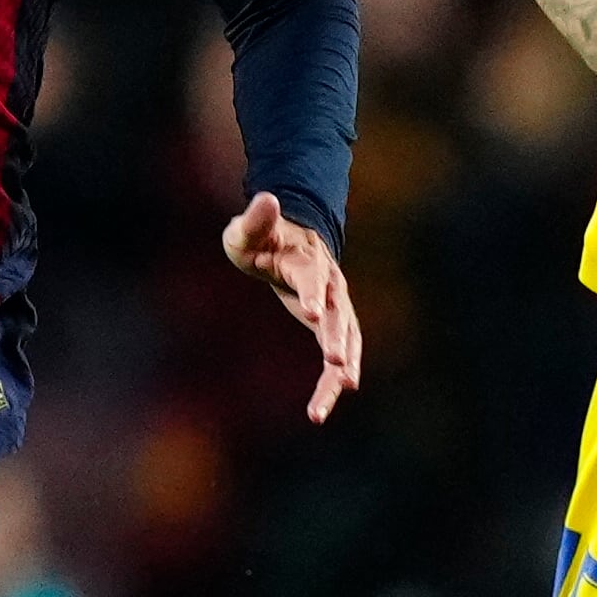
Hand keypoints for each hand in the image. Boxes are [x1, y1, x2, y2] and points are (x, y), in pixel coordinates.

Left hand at [221, 191, 363, 421]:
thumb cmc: (263, 239)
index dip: (312, 294)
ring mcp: (336, 306)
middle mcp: (330, 284)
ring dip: (345, 364)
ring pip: (347, 338)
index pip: (311, 278)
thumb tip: (267, 197)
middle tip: (337, 364)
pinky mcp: (334, 324)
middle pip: (338, 315)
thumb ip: (255, 219)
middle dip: (338, 339)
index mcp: (307, 261)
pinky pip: (342, 352)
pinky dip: (339, 373)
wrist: (292, 244)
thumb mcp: (248, 230)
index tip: (312, 315)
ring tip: (343, 390)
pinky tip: (334, 399)